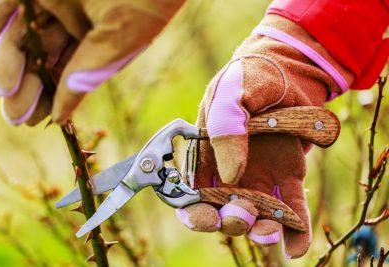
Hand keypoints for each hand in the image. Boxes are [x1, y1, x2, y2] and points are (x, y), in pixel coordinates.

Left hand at [0, 0, 183, 124]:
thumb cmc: (145, 2)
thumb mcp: (116, 44)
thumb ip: (86, 76)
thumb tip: (61, 115)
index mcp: (99, 38)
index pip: (70, 72)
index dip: (54, 97)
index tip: (38, 120)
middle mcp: (74, 21)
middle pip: (43, 59)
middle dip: (29, 87)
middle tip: (16, 114)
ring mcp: (53, 1)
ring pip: (23, 37)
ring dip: (9, 64)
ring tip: (4, 91)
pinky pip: (6, 6)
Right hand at [176, 15, 349, 257]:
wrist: (290, 68)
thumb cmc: (252, 76)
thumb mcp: (232, 91)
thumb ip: (224, 126)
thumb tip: (231, 174)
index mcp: (206, 154)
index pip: (192, 193)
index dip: (194, 212)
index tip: (206, 218)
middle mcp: (230, 171)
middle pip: (222, 210)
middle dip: (229, 222)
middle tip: (242, 215)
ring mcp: (260, 176)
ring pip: (255, 215)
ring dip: (260, 230)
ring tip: (270, 230)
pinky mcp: (288, 177)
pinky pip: (290, 209)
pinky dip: (294, 231)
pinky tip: (295, 246)